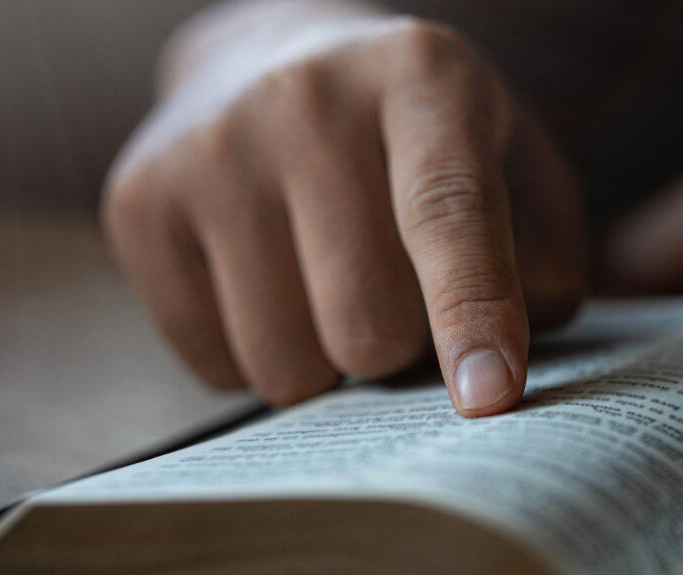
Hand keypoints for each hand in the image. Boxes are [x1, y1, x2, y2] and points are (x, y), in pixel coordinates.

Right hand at [104, 5, 584, 415]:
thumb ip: (542, 264)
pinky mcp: (140, 202)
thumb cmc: (423, 144)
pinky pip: (214, 366)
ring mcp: (209, 149)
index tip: (489, 399)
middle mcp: (304, 100)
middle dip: (398, 350)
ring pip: (285, 363)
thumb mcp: (516, 170)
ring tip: (329, 289)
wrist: (277, 67)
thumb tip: (494, 379)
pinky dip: (256, 358)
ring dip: (327, 363)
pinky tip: (268, 286)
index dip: (471, 314)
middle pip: (366, 322)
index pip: (447, 214)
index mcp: (420, 79)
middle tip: (396, 299)